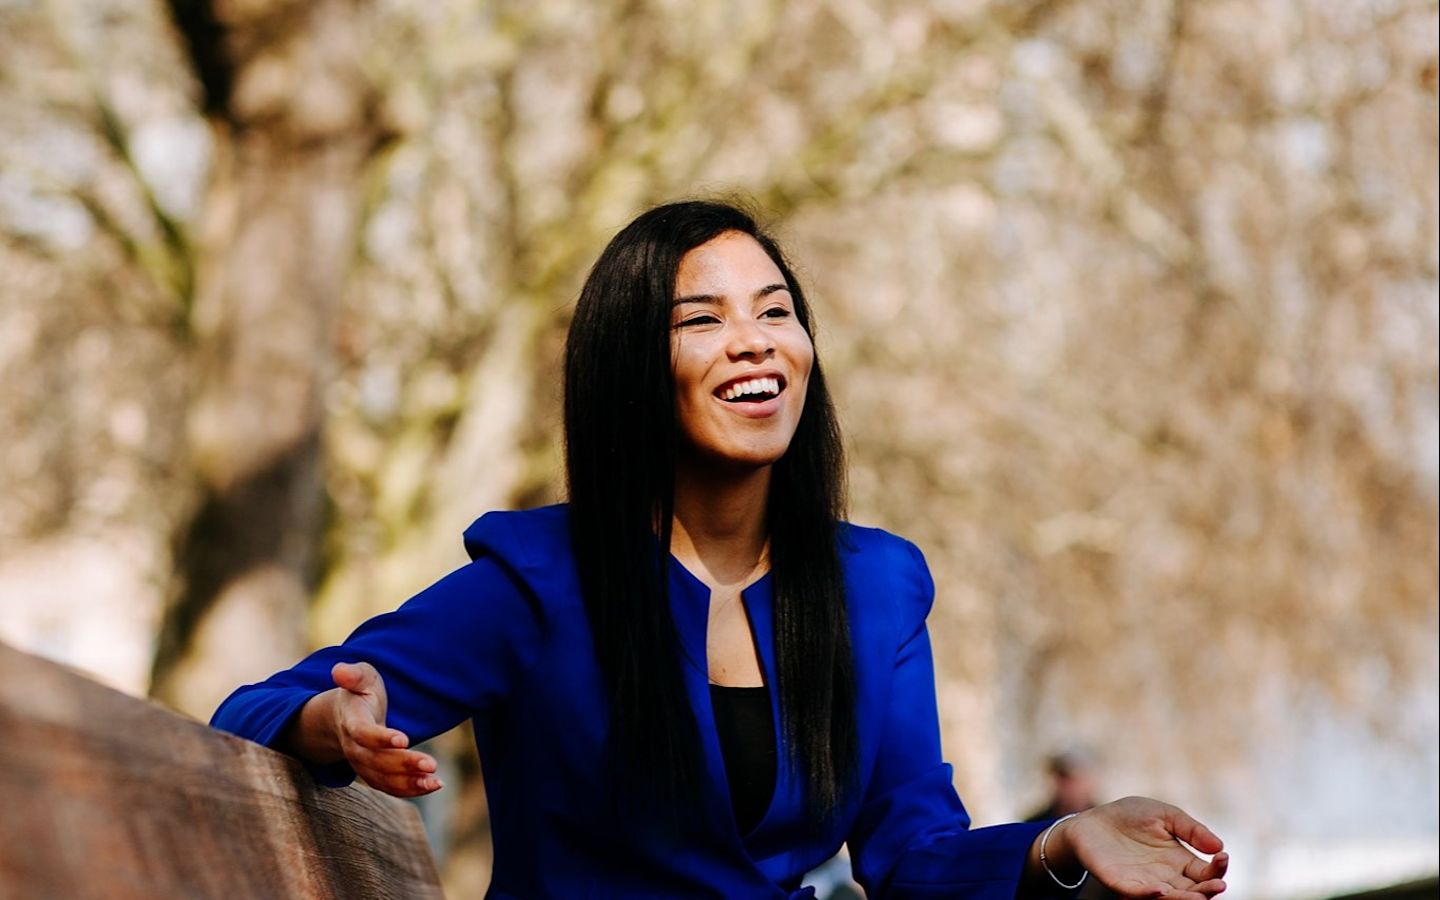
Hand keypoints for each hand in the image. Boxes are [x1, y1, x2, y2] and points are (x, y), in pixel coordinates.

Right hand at [328, 661, 443, 797]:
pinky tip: (433, 785)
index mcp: (351, 721)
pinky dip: (409, 789)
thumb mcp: (360, 677)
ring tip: (435, 782)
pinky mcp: (373, 774)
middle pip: (376, 761)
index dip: (380, 738)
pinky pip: (389, 787)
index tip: (404, 739)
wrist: (347, 716)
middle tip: (431, 764)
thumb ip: (353, 674)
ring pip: (383, 779)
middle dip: (403, 764)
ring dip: (409, 783)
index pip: (363, 733)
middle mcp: (354, 747)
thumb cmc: (361, 692)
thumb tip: (340, 670)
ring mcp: (362, 764)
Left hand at [1052, 797, 1228, 898]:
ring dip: (1185, 899)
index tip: (1223, 857)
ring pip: (1170, 897)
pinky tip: (1161, 890)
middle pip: (1193, 891)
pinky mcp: (1121, 883)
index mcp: (1179, 860)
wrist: (1090, 820)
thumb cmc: (1129, 817)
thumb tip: (1220, 846)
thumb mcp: (1164, 814)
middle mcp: (1166, 877)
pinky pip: (1138, 894)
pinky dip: (1150, 894)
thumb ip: (1191, 828)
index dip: (1217, 869)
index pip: (1205, 872)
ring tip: (1200, 896)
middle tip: (1218, 885)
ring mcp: (1144, 882)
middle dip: (1208, 890)